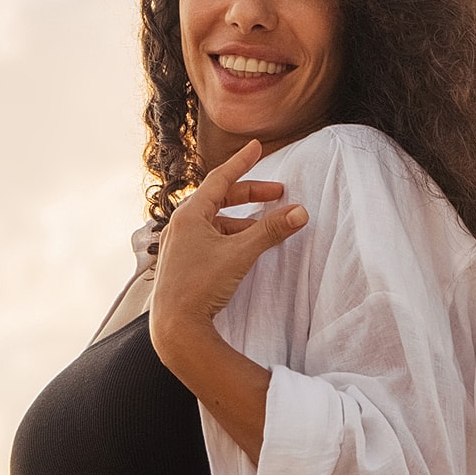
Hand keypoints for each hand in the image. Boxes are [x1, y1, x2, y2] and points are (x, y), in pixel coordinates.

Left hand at [150, 139, 307, 347]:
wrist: (176, 327)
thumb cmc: (200, 286)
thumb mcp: (240, 253)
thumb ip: (270, 231)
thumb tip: (299, 211)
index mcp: (189, 215)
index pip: (220, 178)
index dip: (242, 163)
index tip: (257, 147)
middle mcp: (181, 226)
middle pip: (219, 199)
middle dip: (250, 195)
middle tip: (277, 193)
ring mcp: (180, 245)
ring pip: (216, 222)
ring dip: (243, 221)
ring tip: (268, 227)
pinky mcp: (183, 264)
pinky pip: (211, 240)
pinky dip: (231, 237)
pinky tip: (246, 248)